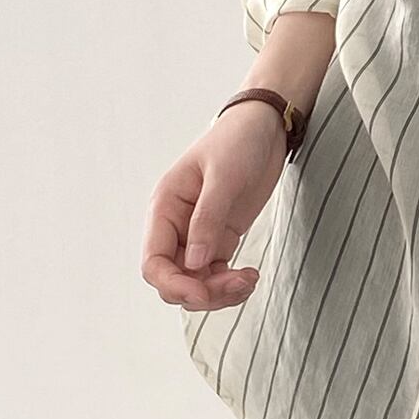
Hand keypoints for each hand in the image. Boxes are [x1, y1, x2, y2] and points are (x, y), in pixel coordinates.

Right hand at [141, 102, 287, 311]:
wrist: (264, 127)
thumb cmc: (238, 141)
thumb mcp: (223, 177)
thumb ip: (208, 220)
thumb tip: (193, 264)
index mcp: (164, 208)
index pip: (153, 262)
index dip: (173, 284)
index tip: (202, 292)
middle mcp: (176, 226)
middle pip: (174, 279)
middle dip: (202, 292)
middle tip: (237, 284)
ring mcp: (198, 234)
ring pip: (195, 281)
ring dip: (220, 292)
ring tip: (249, 280)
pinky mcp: (220, 237)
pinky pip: (215, 274)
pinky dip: (231, 283)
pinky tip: (250, 277)